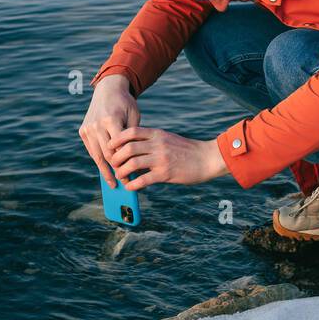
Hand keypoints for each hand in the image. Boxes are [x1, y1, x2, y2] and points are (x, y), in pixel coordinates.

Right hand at [78, 74, 140, 187]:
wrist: (108, 89)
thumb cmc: (126, 104)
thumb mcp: (134, 117)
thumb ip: (132, 137)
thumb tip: (135, 161)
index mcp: (110, 119)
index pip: (118, 148)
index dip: (125, 164)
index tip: (132, 177)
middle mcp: (96, 124)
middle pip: (106, 154)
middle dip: (116, 171)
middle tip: (125, 183)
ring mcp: (88, 128)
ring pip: (96, 155)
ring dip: (105, 171)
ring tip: (114, 183)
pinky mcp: (83, 130)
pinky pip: (92, 150)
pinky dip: (98, 162)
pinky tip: (106, 172)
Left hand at [108, 127, 227, 189]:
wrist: (207, 158)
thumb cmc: (187, 150)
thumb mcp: (168, 138)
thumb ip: (152, 141)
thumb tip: (133, 148)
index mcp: (157, 134)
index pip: (131, 131)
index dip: (117, 139)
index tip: (111, 146)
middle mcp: (158, 144)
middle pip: (128, 148)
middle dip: (116, 157)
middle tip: (114, 164)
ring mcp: (161, 159)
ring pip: (132, 164)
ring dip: (122, 172)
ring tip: (121, 176)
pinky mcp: (166, 173)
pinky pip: (143, 180)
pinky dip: (133, 185)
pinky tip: (131, 187)